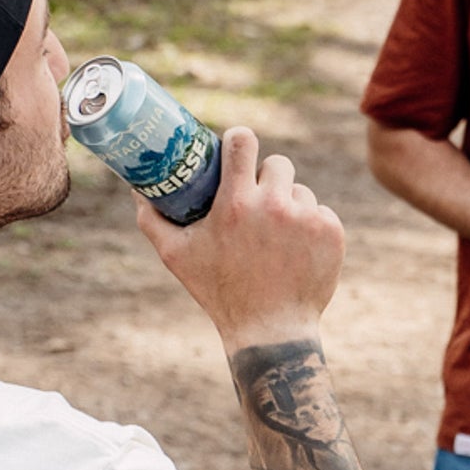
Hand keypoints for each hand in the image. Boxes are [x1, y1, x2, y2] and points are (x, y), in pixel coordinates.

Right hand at [135, 127, 345, 350]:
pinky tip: (296, 249)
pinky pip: (320, 211)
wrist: (271, 330)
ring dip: (289, 204)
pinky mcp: (331, 231)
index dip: (239, 139)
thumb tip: (137, 190)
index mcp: (236, 204)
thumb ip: (153, 219)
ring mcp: (307, 217)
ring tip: (274, 236)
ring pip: (299, 190)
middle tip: (257, 200)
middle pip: (277, 163)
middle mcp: (275, 205)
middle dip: (266, 178)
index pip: (242, 143)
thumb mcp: (176, 256)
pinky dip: (310, 226)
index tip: (237, 145)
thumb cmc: (219, 292)